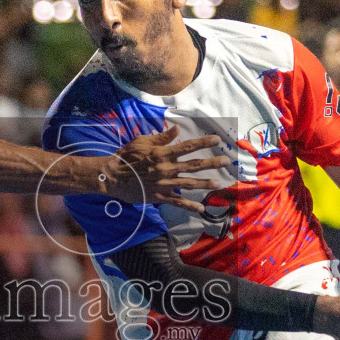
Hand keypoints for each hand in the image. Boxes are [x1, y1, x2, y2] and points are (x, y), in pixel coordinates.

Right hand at [101, 125, 231, 212]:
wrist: (112, 177)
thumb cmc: (126, 157)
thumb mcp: (142, 142)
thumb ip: (162, 138)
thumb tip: (177, 130)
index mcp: (163, 154)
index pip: (188, 147)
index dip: (204, 143)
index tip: (218, 140)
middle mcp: (166, 168)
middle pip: (194, 165)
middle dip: (212, 163)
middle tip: (227, 161)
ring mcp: (164, 184)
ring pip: (190, 183)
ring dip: (206, 183)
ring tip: (220, 182)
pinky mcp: (160, 197)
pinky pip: (178, 202)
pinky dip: (190, 206)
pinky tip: (201, 208)